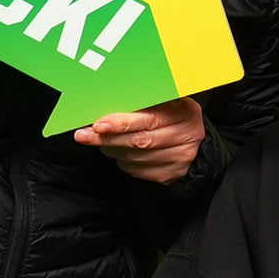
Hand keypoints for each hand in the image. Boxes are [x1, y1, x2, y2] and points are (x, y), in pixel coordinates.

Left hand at [74, 96, 204, 182]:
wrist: (194, 142)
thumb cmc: (172, 116)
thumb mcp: (166, 103)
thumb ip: (143, 103)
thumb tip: (107, 106)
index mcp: (186, 112)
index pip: (149, 120)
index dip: (122, 123)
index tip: (98, 124)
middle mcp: (188, 135)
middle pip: (141, 141)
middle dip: (108, 138)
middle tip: (84, 136)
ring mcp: (181, 158)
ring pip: (136, 157)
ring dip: (112, 149)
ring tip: (99, 141)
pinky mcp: (171, 175)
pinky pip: (139, 171)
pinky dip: (123, 162)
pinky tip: (117, 152)